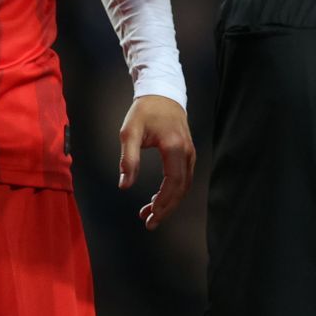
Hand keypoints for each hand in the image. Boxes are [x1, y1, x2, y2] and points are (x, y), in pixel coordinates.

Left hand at [118, 95, 194, 229]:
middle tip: (150, 223)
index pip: (174, 182)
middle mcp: (186, 151)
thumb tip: (125, 185)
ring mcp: (189, 152)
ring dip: (169, 202)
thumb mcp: (130, 132)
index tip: (151, 214)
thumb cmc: (145, 111)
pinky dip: (173, 192)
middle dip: (166, 208)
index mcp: (174, 146)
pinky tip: (158, 199)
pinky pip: (184, 178)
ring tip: (150, 214)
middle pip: (182, 188)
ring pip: (184, 185)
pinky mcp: (187, 153)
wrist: (162, 93)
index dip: (164, 201)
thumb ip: (128, 159)